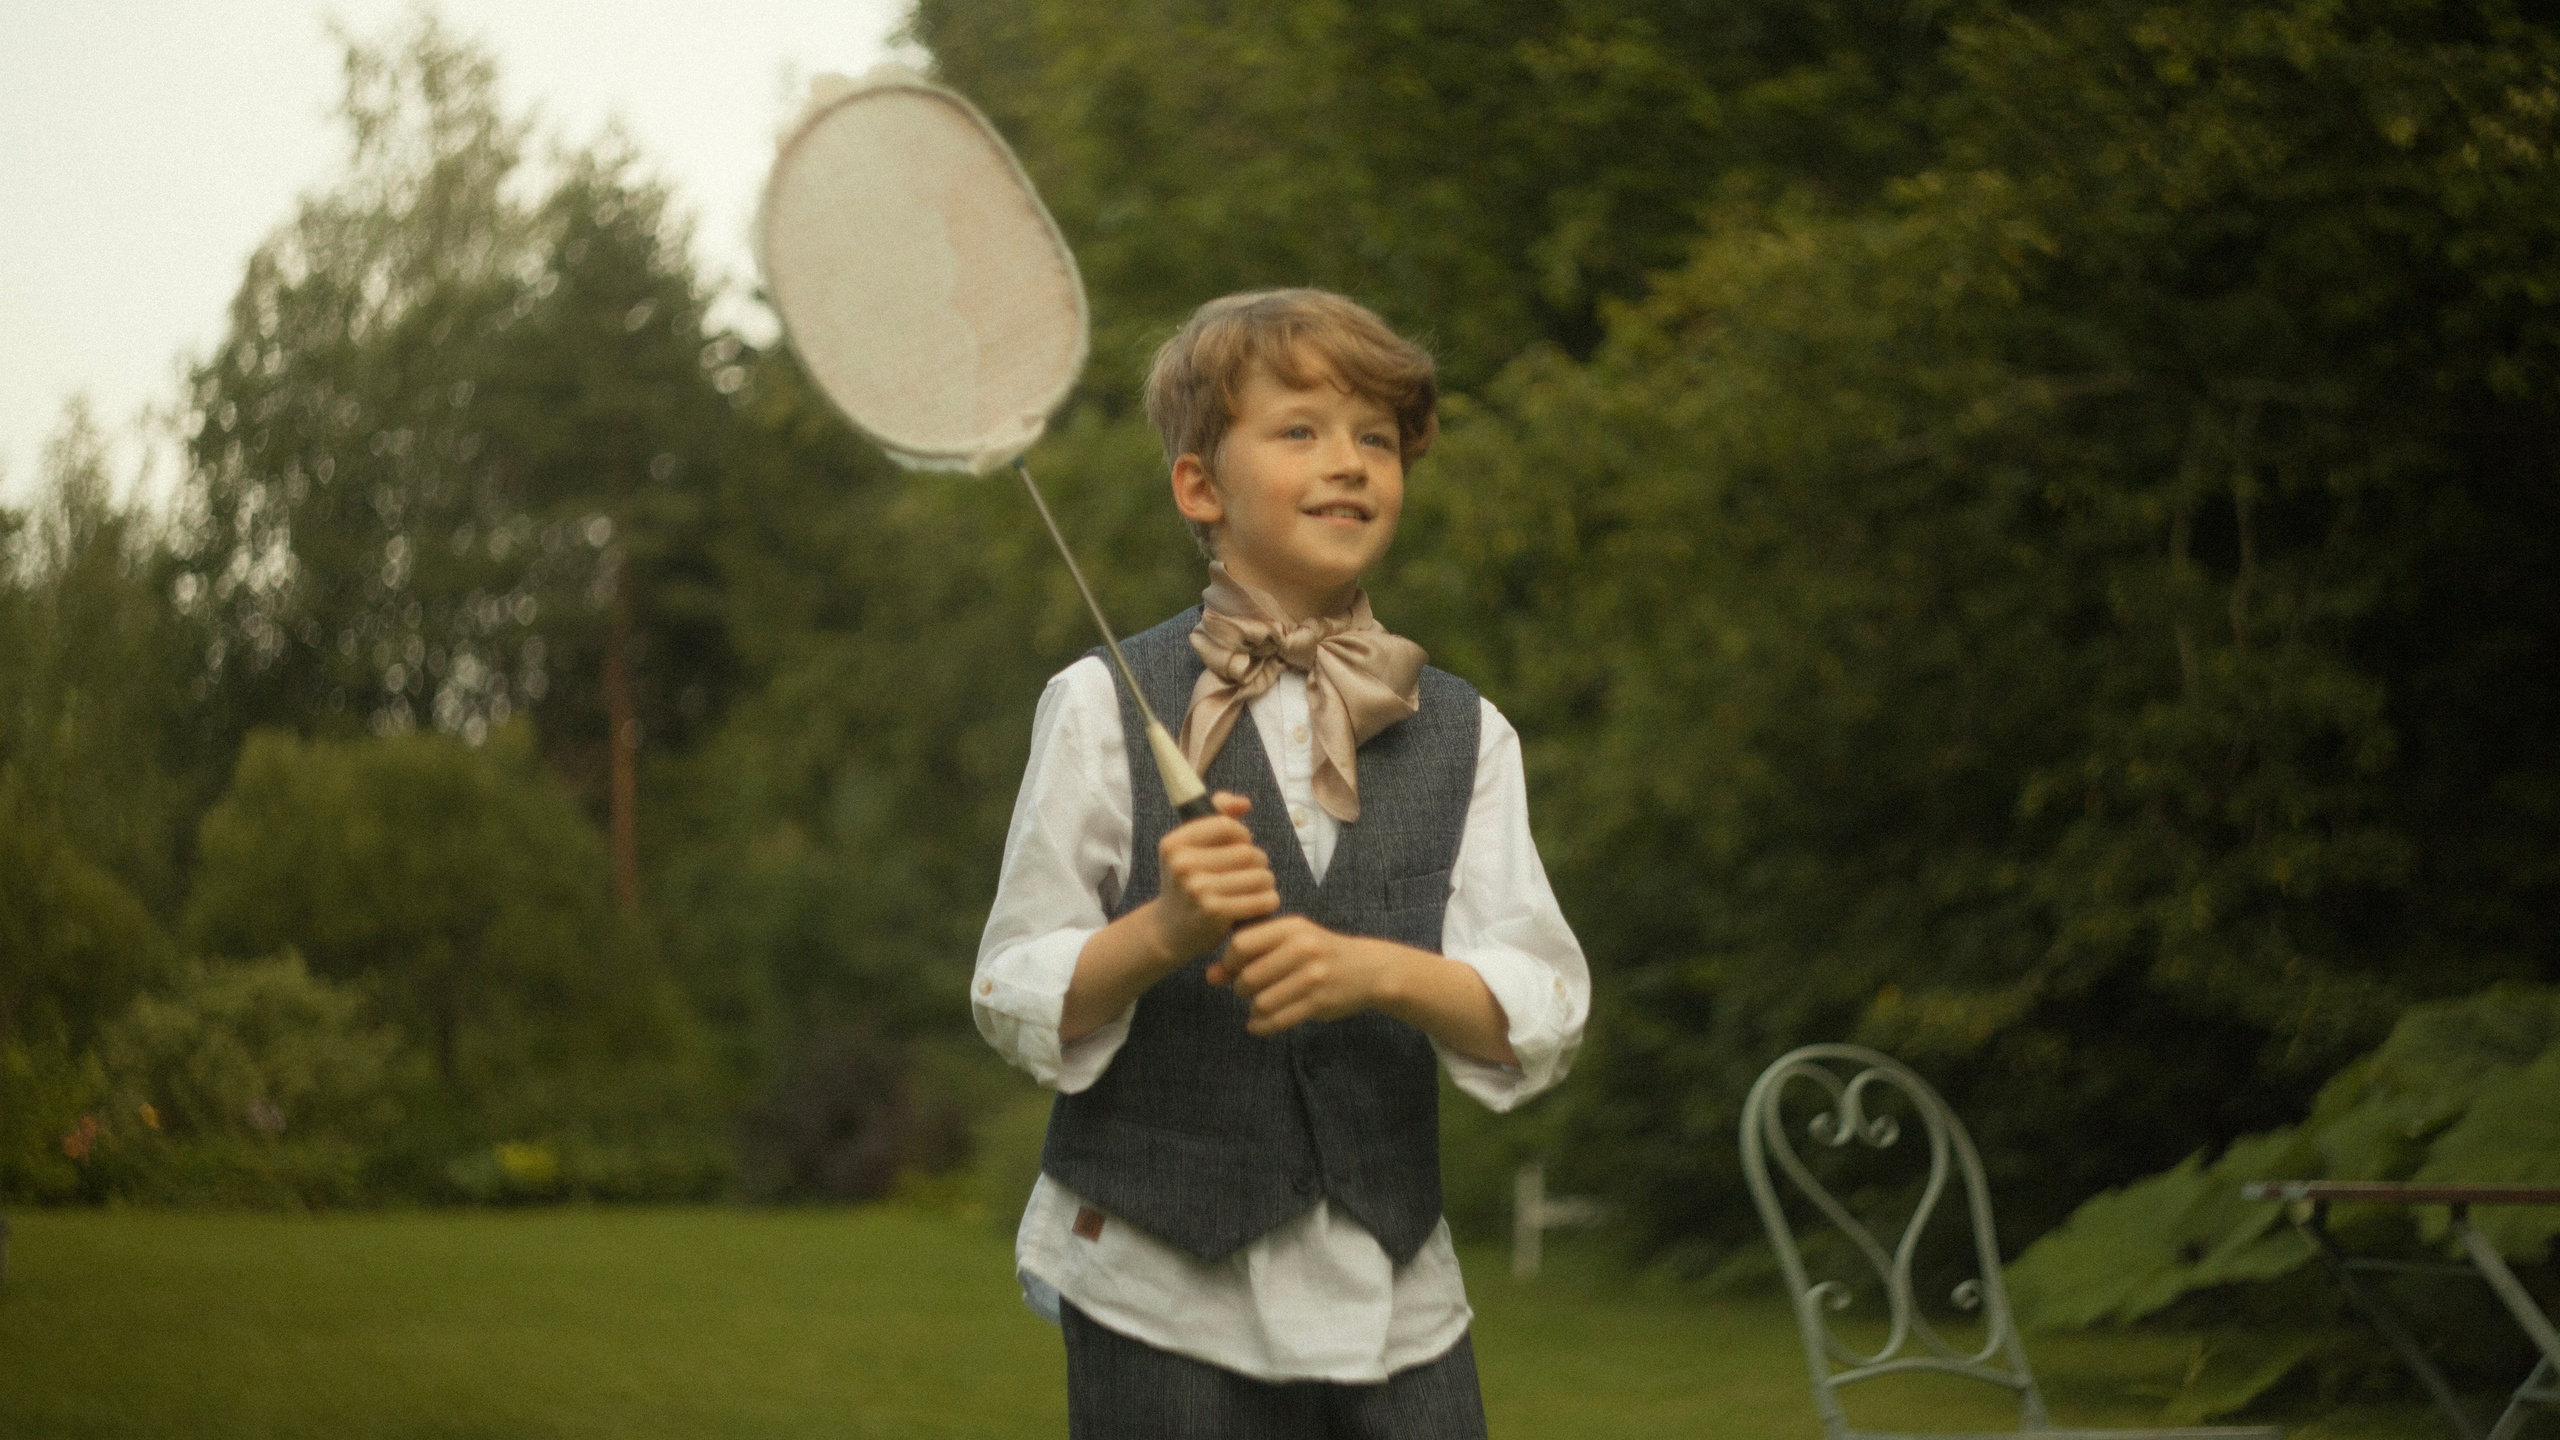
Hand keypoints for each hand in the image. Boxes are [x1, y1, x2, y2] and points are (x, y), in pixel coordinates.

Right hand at [1151, 791, 1279, 961]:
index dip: (1242, 836)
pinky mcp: (1215, 912)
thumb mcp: (1192, 847)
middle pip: (1248, 852)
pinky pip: (1262, 899)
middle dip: (1258, 862)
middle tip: (1251, 874)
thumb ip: (1218, 816)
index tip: (1239, 848)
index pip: (1227, 826)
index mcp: (1174, 843)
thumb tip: (1244, 803)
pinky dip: (1269, 901)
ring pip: (1260, 875)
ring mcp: (1197, 889)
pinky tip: (1261, 904)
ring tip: (1257, 889)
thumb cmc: (1188, 883)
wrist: (1169, 932)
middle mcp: (1182, 864)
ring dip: (1266, 882)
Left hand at [1208, 916, 1403, 1036]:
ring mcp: (1313, 976)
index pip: (1241, 944)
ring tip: (1258, 1006)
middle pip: (1248, 976)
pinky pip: (1277, 1021)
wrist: (1368, 969)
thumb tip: (1211, 976)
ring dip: (1253, 1009)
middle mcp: (1302, 948)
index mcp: (1291, 927)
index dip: (1230, 961)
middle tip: (1246, 990)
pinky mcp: (1319, 1002)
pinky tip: (1259, 1024)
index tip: (1235, 969)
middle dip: (1240, 989)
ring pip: (1261, 1003)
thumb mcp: (1288, 942)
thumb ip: (1250, 954)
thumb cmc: (1319, 953)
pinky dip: (1261, 1027)